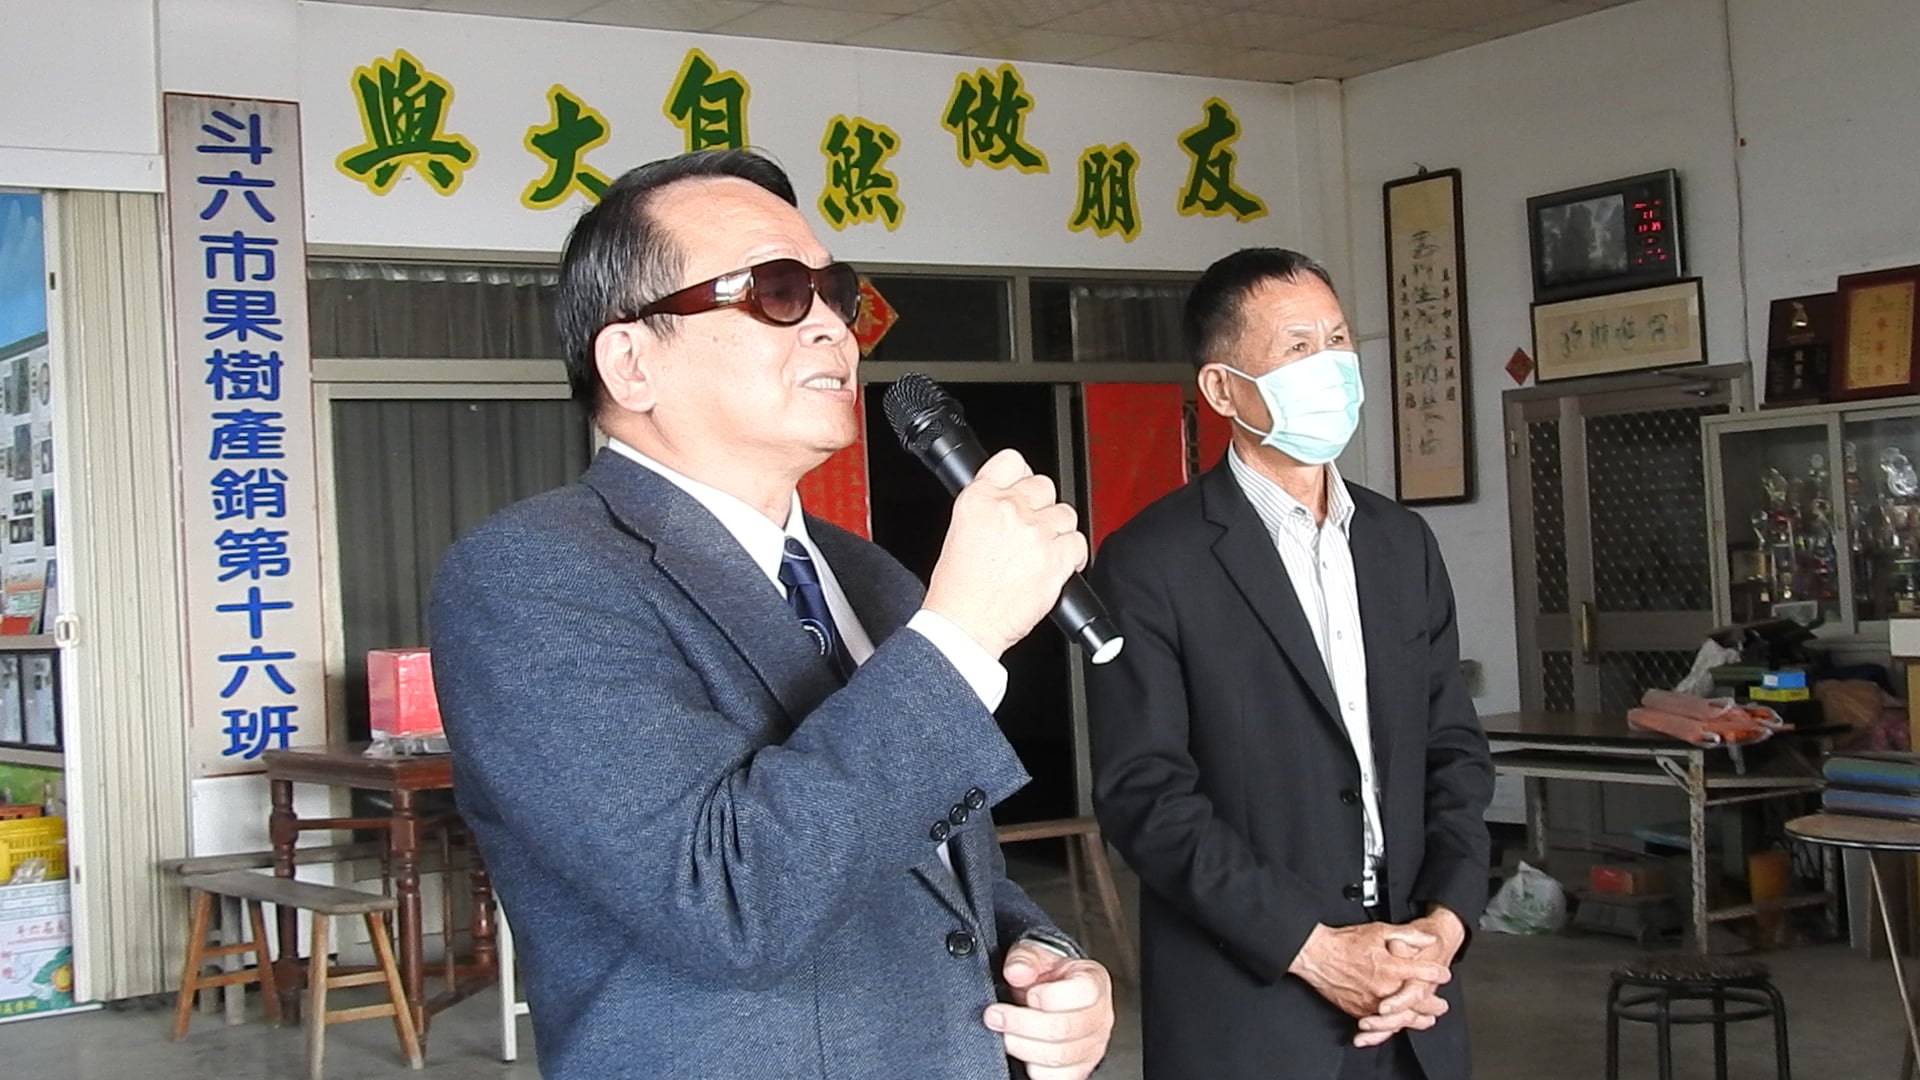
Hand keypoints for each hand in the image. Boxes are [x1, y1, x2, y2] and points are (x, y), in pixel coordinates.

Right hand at [924, 449, 1087, 657]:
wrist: (966, 624)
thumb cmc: (958, 590)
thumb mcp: (959, 532)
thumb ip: (987, 508)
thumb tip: (1010, 500)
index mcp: (978, 500)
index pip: (1011, 461)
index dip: (1021, 474)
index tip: (1023, 486)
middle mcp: (1008, 510)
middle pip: (1044, 486)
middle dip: (1041, 507)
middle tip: (1031, 529)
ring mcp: (1035, 534)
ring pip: (1065, 515)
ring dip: (1057, 532)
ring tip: (1042, 552)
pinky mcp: (1056, 559)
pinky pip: (1078, 543)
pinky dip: (1072, 555)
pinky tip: (1057, 565)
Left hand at [984, 941, 1112, 1079]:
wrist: (1052, 997)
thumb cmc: (1047, 978)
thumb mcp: (1035, 957)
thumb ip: (1024, 959)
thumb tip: (1016, 971)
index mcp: (1094, 983)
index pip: (1083, 992)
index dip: (1050, 996)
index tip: (1029, 994)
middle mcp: (1099, 1017)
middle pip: (1063, 1028)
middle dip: (1021, 1023)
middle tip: (995, 1015)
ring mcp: (1091, 1047)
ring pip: (1057, 1056)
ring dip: (1020, 1045)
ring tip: (1002, 1032)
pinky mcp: (1078, 1070)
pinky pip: (1054, 1077)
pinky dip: (1032, 1067)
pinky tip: (1021, 1050)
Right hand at [1287, 921, 1451, 1020]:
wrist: (1316, 956)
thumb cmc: (1343, 943)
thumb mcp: (1379, 930)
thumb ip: (1407, 935)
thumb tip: (1428, 939)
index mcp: (1391, 967)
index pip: (1423, 973)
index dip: (1436, 973)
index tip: (1443, 973)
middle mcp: (1384, 988)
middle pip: (1417, 1002)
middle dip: (1433, 1004)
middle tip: (1441, 1005)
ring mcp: (1372, 1003)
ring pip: (1402, 1017)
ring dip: (1417, 1019)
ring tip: (1426, 1019)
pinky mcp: (1359, 1011)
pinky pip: (1381, 1024)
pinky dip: (1393, 1026)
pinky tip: (1400, 1024)